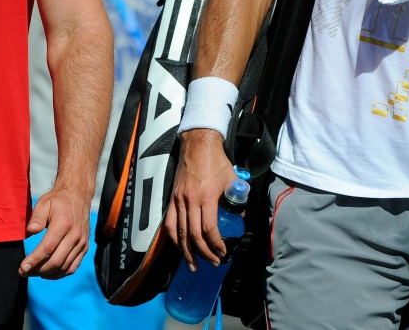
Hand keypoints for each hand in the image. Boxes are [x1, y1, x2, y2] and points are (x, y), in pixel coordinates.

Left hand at [19, 186, 89, 278]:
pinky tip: (47, 272)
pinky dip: (59, 274)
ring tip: (33, 272)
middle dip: (38, 270)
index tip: (22, 267)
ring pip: (64, 267)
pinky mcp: (84, 248)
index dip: (34, 260)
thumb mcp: (44, 203)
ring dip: (47, 274)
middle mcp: (75, 235)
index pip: (47, 248)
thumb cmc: (58, 201)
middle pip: (56, 261)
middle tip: (24, 272)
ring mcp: (81, 243)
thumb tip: (30, 231)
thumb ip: (37, 218)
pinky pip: (72, 267)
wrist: (78, 197)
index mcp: (64, 224)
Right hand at [164, 128, 235, 270]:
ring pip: (179, 232)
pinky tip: (180, 247)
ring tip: (193, 265)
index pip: (209, 229)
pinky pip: (169, 223)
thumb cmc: (216, 161)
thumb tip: (239, 218)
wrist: (198, 144)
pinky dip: (174, 238)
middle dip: (204, 253)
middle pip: (193, 235)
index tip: (223, 252)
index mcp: (206, 196)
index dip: (215, 244)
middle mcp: (190, 200)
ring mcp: (178, 200)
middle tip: (213, 263)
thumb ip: (237, 199)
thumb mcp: (232, 179)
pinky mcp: (172, 198)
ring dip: (186, 252)